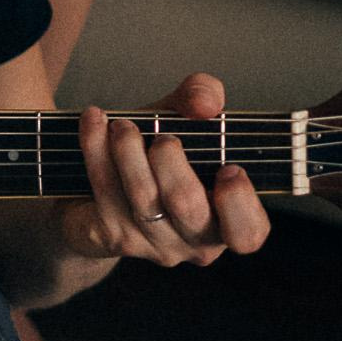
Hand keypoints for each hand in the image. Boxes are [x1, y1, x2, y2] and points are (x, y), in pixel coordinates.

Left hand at [63, 73, 270, 267]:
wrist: (102, 194)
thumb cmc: (159, 156)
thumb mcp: (186, 120)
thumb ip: (203, 97)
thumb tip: (205, 102)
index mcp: (227, 221)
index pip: (248, 233)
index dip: (238, 203)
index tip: (228, 169)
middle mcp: (193, 241)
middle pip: (186, 204)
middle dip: (171, 161)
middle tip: (162, 137)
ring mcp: (151, 243)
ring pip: (142, 197)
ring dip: (129, 151)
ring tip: (122, 125)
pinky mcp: (111, 235)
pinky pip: (105, 189)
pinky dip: (96, 148)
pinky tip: (93, 121)